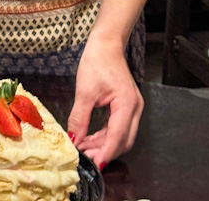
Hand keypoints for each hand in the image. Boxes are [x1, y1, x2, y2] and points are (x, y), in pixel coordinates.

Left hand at [67, 33, 143, 168]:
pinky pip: (118, 127)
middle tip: (85, 158)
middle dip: (105, 151)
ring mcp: (133, 108)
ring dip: (104, 144)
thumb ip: (80, 117)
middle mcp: (135, 109)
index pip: (118, 136)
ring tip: (84, 149)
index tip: (93, 164)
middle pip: (123, 140)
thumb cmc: (97, 61)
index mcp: (127, 104)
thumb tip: (73, 139)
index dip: (105, 152)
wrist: (106, 43)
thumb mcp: (85, 91)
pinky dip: (105, 135)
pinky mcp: (127, 106)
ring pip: (121, 135)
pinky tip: (90, 138)